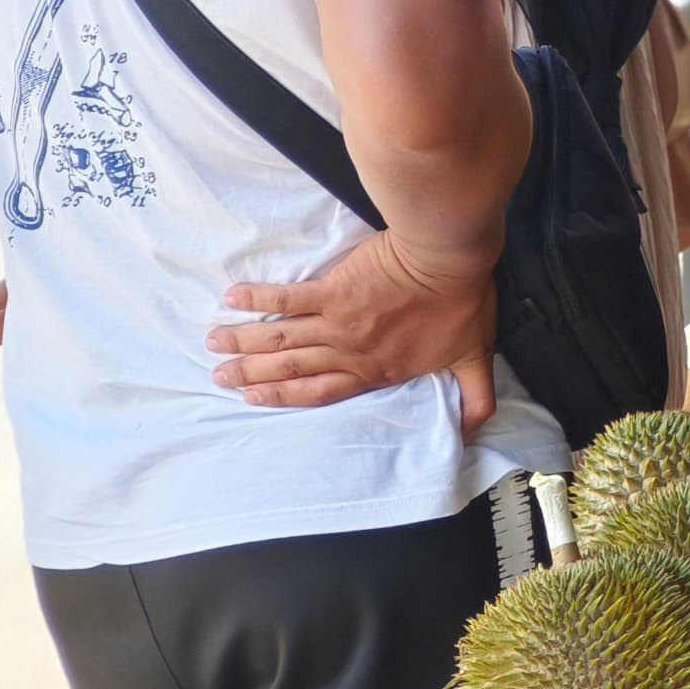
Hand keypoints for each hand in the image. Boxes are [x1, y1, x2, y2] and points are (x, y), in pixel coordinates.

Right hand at [207, 231, 499, 432]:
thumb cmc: (462, 304)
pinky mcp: (332, 290)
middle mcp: (350, 352)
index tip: (256, 399)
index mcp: (377, 370)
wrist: (447, 260)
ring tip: (214, 343)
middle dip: (252, 374)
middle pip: (291, 368)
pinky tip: (232, 298)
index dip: (286, 397)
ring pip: (281, 337)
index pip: (322, 391)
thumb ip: (475, 396)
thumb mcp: (475, 358)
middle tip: (220, 377)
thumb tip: (475, 428)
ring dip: (244, 340)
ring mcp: (337, 322)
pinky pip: (288, 297)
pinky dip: (259, 299)